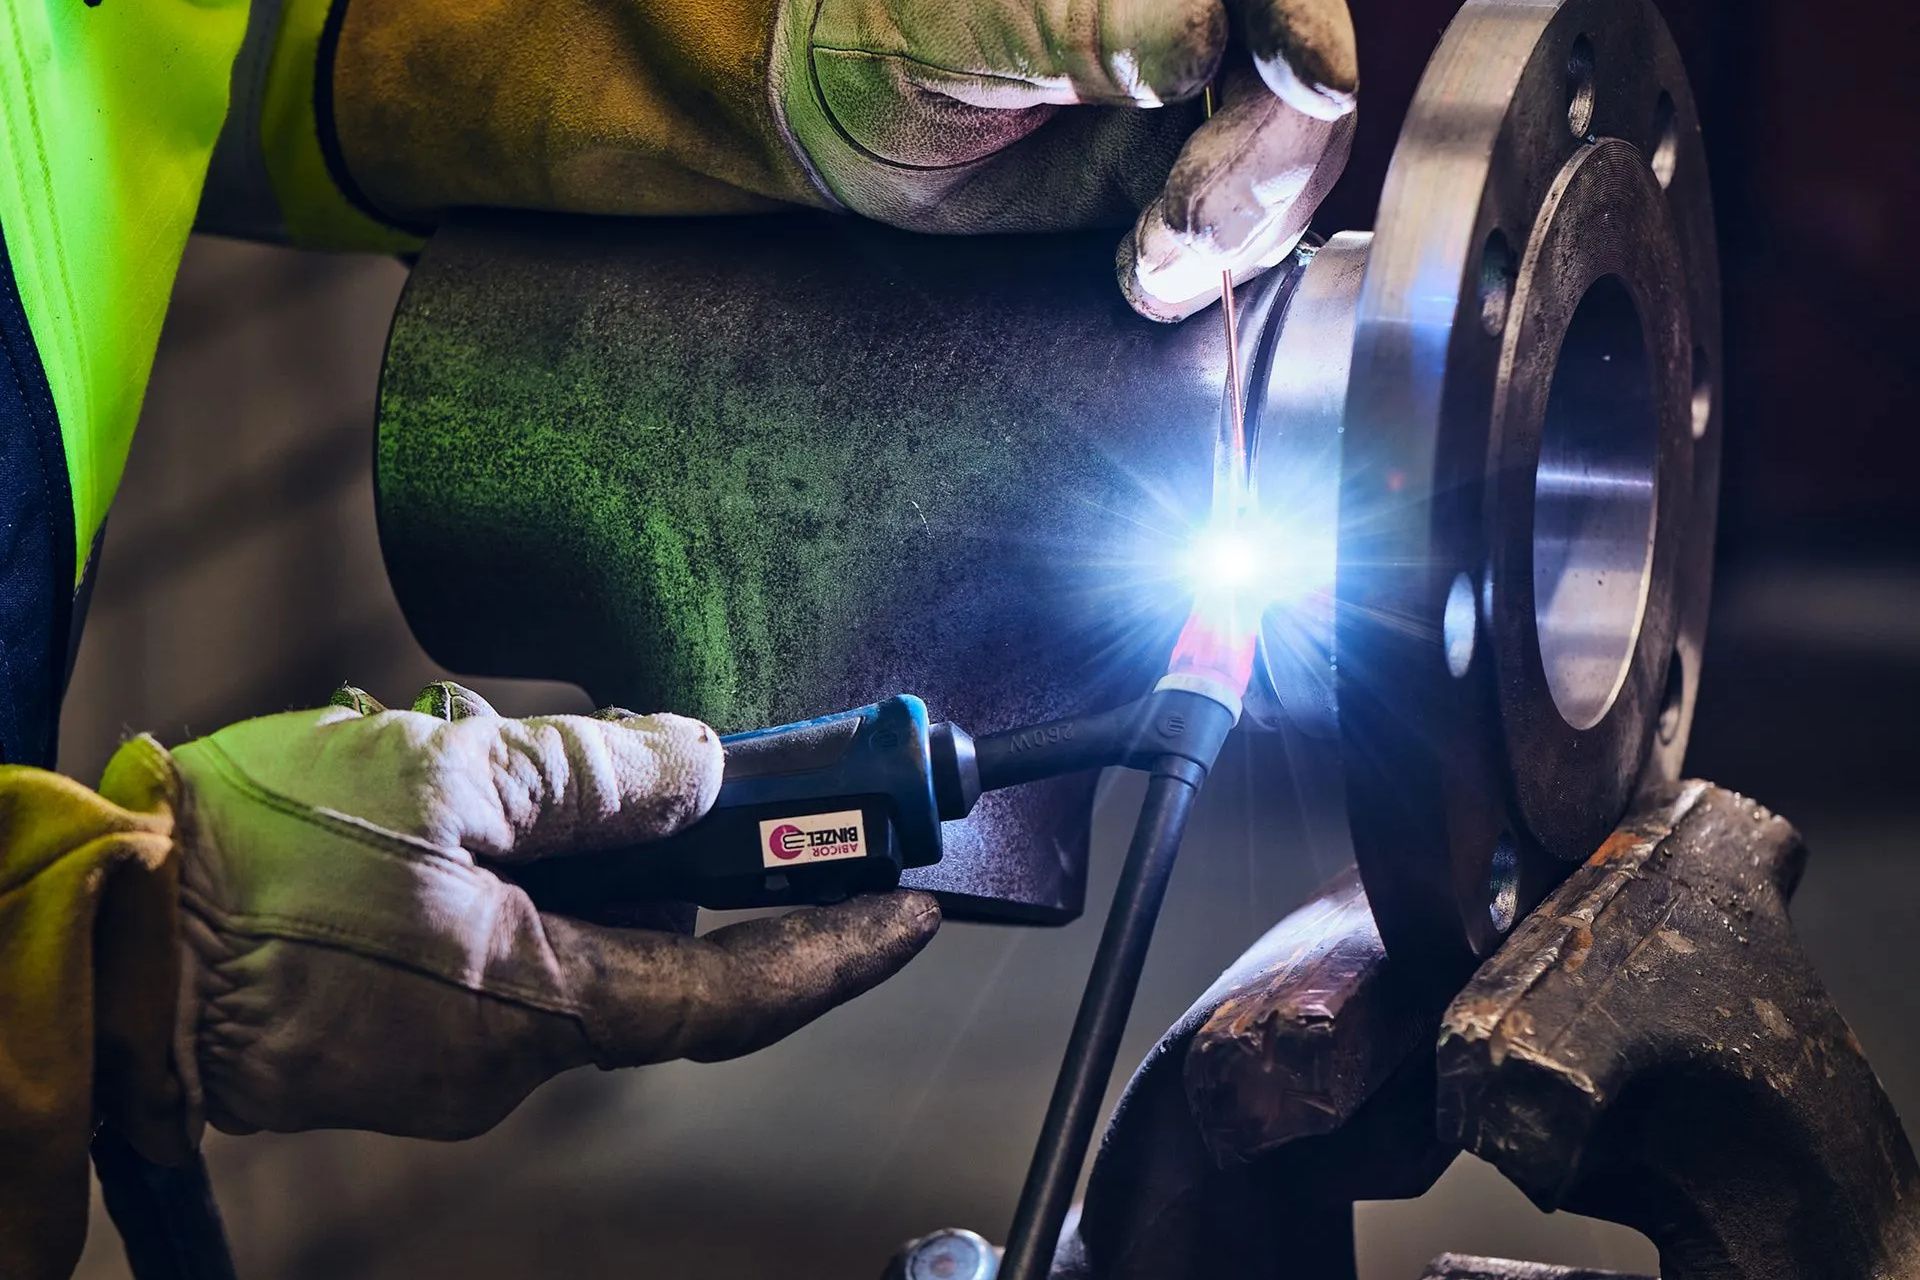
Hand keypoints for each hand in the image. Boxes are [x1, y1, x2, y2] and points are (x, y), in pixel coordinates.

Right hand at [100, 683, 938, 1141]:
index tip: (911, 914)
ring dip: (559, 847)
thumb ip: (595, 774)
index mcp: (539, 1006)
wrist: (90, 942)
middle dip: (666, 855)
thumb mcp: (442, 777)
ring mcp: (447, 1058)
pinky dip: (501, 877)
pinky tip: (433, 804)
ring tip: (479, 758)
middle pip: (650, 954)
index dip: (839, 953)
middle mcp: (506, 1057)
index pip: (738, 996)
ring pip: (563, 940)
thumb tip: (700, 769)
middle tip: (675, 768)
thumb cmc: (244, 867)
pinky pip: (494, 952)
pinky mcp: (396, 1038)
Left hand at [325, 0, 1353, 320]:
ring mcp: (1203, 91)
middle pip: (1308, 81)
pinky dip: (1214, 261)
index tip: (1292, 90)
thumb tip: (1195, 35)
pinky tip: (1153, 278)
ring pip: (1290, 160)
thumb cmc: (877, 36)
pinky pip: (1244, 220)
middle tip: (1178, 236)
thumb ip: (1078, 24)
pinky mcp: (1183, 172)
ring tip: (1151, 270)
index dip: (1302, 39)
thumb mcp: (956, 21)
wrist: (837, 115)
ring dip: (1238, 227)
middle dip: (1258, 166)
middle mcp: (1202, 11)